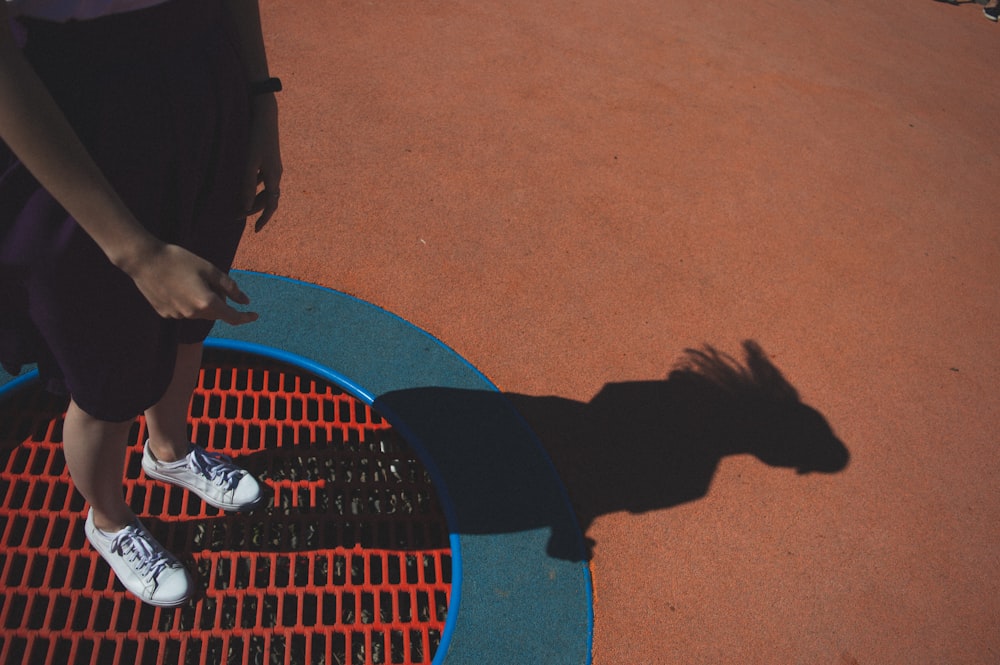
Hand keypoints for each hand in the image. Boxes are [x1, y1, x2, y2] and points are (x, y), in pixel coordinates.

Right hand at [125, 242, 258, 325]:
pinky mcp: (165, 314)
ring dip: (202, 301)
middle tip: (210, 280)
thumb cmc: (179, 260)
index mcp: (206, 303)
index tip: (254, 315)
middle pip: (215, 312)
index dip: (245, 317)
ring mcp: (177, 316)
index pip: (232, 317)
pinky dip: (187, 301)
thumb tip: (244, 301)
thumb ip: (230, 287)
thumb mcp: (209, 269)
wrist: (144, 260)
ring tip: (189, 279)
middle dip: (219, 300)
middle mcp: (193, 314)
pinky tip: (176, 285)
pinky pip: (184, 311)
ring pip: (199, 312)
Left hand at [242, 93, 282, 231]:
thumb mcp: (249, 163)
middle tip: (238, 216)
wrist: (265, 115)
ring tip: (240, 204)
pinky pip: (263, 179)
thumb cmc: (255, 138)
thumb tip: (246, 207)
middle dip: (255, 209)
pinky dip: (255, 186)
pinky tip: (244, 185)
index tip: (256, 230)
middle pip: (269, 198)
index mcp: (274, 177)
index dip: (264, 218)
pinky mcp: (269, 159)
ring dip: (255, 199)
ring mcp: (273, 166)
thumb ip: (247, 185)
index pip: (271, 205)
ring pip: (266, 189)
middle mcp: (276, 174)